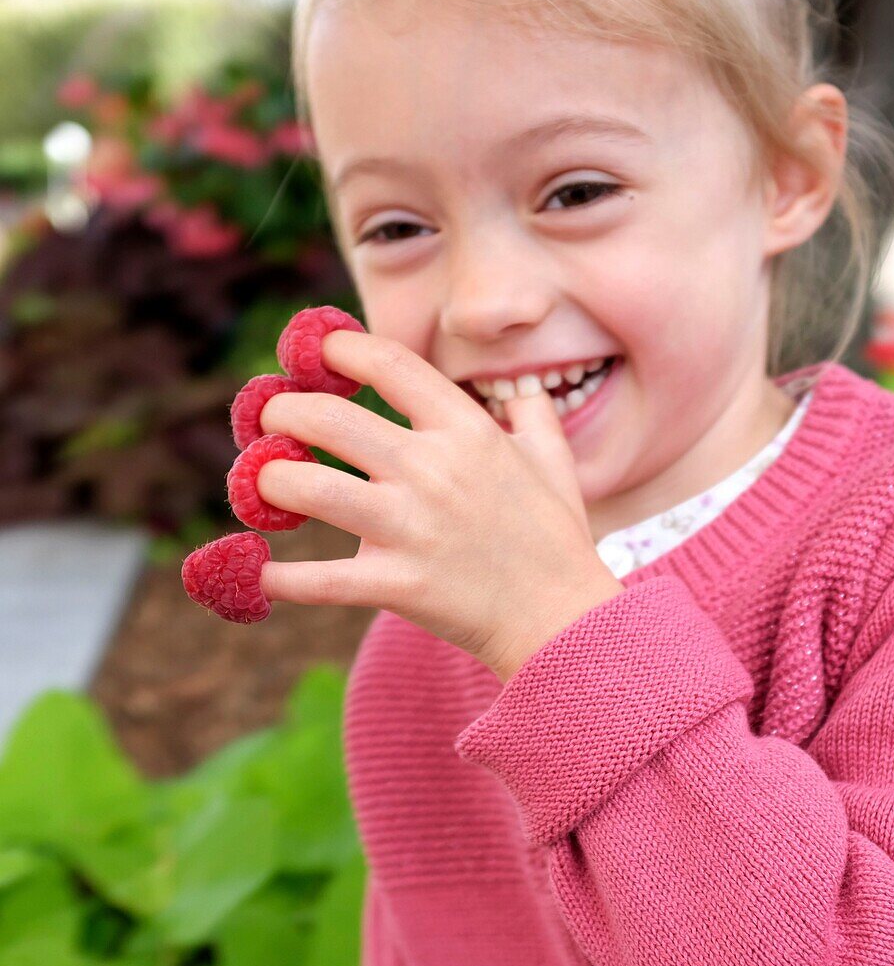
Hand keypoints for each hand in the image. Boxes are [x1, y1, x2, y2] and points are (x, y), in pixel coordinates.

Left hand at [254, 330, 625, 680]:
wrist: (562, 619)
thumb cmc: (556, 537)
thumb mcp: (554, 460)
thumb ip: (533, 413)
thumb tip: (522, 388)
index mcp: (467, 431)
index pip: (388, 362)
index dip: (337, 347)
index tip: (316, 351)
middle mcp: (432, 469)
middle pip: (326, 418)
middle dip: (279, 412)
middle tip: (266, 422)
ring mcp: (411, 528)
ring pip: (307, 489)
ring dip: (266, 482)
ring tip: (261, 485)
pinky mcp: (397, 585)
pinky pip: (318, 580)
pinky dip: (278, 579)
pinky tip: (259, 573)